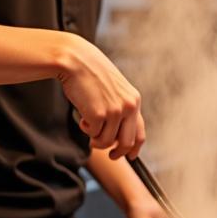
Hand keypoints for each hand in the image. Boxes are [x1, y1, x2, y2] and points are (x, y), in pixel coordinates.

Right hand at [56, 35, 145, 158]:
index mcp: (135, 100)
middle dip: (117, 153)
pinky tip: (82, 115)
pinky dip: (85, 129)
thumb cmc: (91, 75)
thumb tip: (118, 136)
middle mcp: (129, 107)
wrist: (76, 60)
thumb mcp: (115, 90)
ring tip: (88, 123)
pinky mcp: (98, 114)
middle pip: (126, 143)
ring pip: (106, 141)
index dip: (135, 148)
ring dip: (96, 138)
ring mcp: (114, 111)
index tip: (130, 156)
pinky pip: (92, 134)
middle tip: (109, 156)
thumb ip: (121, 109)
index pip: (140, 133)